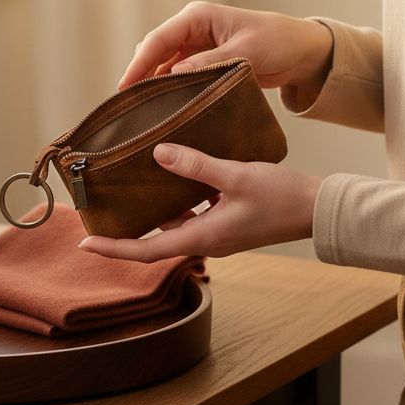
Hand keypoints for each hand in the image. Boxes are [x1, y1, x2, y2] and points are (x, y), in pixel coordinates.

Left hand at [78, 142, 321, 262]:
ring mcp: (219, 232)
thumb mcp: (235, 176)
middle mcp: (207, 239)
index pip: (147, 250)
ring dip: (154, 211)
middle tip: (100, 213)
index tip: (85, 244)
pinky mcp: (229, 221)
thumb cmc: (281, 196)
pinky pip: (194, 213)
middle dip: (127, 229)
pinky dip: (178, 200)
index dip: (114, 249)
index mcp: (204, 237)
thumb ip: (196, 165)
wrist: (319, 208)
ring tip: (129, 189)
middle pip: (156, 239)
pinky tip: (175, 175)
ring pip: (176, 224)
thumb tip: (158, 154)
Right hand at [119, 1, 333, 102]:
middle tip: (127, 105)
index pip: (159, 39)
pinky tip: (164, 108)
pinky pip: (179, 75)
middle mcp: (193, 29)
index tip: (124, 88)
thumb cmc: (277, 41)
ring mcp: (197, 46)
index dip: (139, 63)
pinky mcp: (205, 62)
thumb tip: (173, 75)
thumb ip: (210, 62)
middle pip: (156, 51)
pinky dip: (171, 89)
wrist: (302, 51)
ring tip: (141, 111)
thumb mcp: (245, 51)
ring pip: (164, 65)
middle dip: (141, 74)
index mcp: (198, 17)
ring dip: (154, 84)